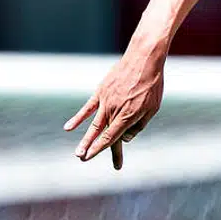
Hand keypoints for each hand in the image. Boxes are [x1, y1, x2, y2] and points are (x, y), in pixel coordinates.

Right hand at [64, 48, 165, 169]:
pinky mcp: (101, 92)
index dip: (102, 150)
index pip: (112, 138)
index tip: (92, 158)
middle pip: (103, 134)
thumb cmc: (152, 84)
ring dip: (85, 139)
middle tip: (83, 160)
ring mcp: (106, 101)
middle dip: (94, 149)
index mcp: (128, 116)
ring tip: (78, 153)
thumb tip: (125, 138)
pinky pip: (88, 108)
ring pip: (93, 124)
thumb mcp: (152, 108)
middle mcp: (114, 111)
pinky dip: (78, 118)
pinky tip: (68, 128)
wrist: (143, 59)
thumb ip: (139, 126)